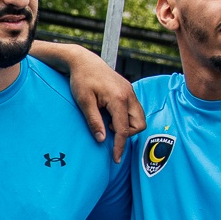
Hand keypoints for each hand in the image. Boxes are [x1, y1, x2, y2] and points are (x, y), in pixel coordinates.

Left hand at [61, 46, 143, 160]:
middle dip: (126, 133)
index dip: (119, 146)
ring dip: (127, 125)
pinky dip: (126, 117)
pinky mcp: (128, 91)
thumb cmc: (82, 79)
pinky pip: (135, 110)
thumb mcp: (84, 102)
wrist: (84, 61)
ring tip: (108, 120)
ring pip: (139, 118)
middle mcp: (129, 95)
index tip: (115, 158)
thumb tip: (102, 140)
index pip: (123, 129)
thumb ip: (94, 121)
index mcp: (118, 98)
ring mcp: (131, 92)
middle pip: (138, 125)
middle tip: (108, 128)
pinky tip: (110, 114)